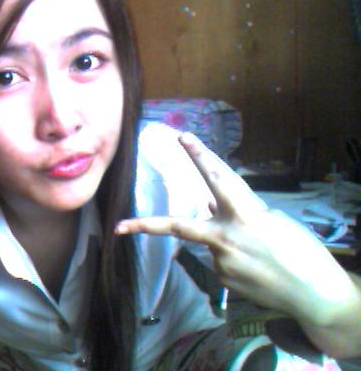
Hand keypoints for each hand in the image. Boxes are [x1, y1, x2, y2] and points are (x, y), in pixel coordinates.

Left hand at [116, 132, 355, 325]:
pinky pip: (221, 260)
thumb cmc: (300, 252)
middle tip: (118, 226)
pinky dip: (235, 258)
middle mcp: (225, 237)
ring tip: (262, 254)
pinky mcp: (222, 279)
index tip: (182, 137)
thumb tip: (210, 205)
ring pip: (211, 242)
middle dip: (146, 226)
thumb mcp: (271, 221)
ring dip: (227, 242)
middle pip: (178, 227)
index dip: (200, 157)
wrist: (314, 295)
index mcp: (244, 214)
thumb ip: (236, 211)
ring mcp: (220, 261)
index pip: (218, 179)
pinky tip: (257, 269)